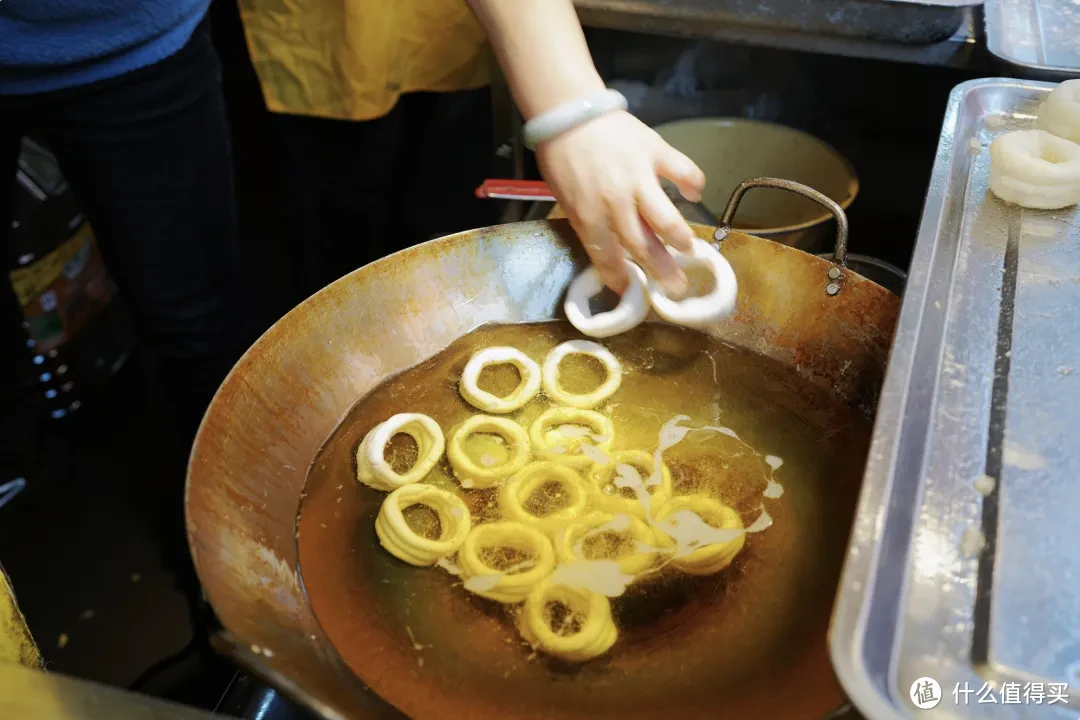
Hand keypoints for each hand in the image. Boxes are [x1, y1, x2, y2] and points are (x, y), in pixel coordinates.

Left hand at [536, 110, 705, 294]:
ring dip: (681, 239)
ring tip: (690, 250)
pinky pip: (685, 172)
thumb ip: (589, 224)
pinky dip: (693, 185)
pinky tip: (693, 194)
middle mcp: (616, 203)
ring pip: (668, 219)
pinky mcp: (657, 152)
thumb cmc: (562, 158)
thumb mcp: (566, 200)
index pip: (609, 258)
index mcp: (588, 217)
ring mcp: (639, 177)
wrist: (569, 112)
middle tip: (676, 287)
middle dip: (662, 272)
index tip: (632, 292)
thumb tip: (611, 249)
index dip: (621, 279)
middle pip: (644, 246)